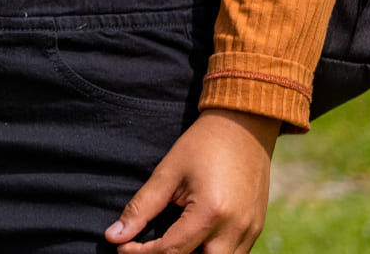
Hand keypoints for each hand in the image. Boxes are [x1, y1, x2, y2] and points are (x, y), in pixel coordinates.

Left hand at [107, 109, 279, 253]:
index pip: (172, 251)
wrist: (244, 127)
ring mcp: (250, 231)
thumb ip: (141, 208)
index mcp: (211, 212)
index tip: (123, 248)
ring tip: (170, 245)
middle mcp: (235, 228)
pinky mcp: (256, 229)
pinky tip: (193, 243)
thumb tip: (114, 236)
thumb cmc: (202, 146)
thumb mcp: (167, 173)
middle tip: (147, 250)